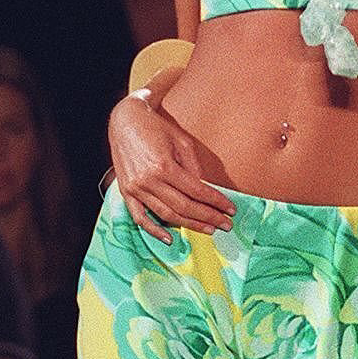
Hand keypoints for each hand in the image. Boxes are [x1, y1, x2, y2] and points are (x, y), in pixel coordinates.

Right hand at [107, 95, 234, 243]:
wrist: (126, 119)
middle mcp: (149, 180)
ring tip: (208, 229)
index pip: (197, 191)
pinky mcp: (126, 192)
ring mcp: (136, 188)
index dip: (216, 202)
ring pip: (166, 215)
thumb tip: (206, 191)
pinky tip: (169, 239)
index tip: (231, 209)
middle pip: (184, 207)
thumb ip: (194, 168)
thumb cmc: (156, 128)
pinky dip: (153, 230)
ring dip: (189, 225)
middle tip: (225, 224)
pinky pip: (139, 217)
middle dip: (208, 217)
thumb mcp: (182, 142)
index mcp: (164, 166)